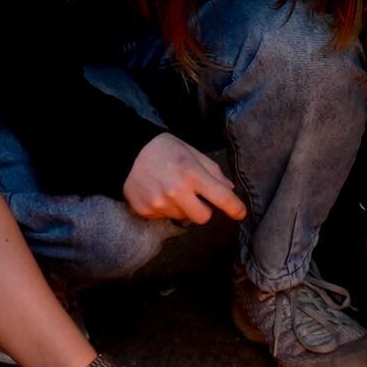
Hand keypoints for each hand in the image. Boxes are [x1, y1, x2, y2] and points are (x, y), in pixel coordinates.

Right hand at [123, 135, 248, 227]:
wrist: (125, 152)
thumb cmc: (163, 149)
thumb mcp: (192, 152)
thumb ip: (213, 171)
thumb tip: (230, 189)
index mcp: (191, 173)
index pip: (221, 197)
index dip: (235, 207)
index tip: (241, 213)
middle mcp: (175, 191)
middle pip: (204, 217)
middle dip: (205, 209)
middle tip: (198, 196)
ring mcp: (159, 203)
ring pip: (184, 217)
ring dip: (184, 207)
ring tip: (171, 188)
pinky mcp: (146, 211)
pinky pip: (166, 217)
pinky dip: (166, 208)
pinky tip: (158, 192)